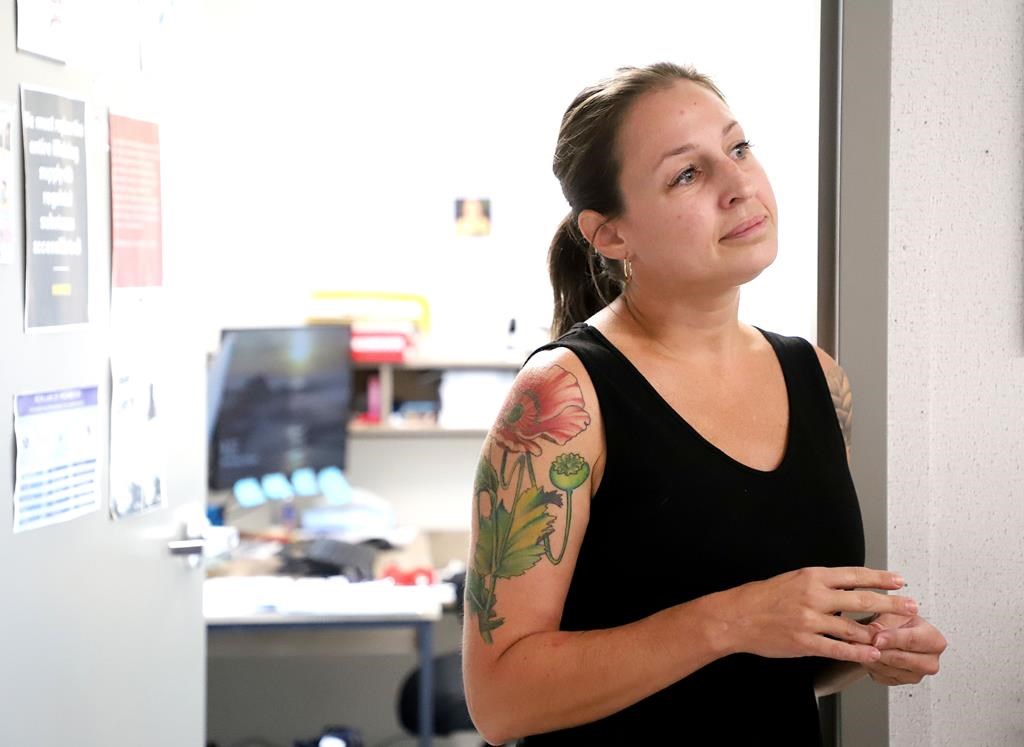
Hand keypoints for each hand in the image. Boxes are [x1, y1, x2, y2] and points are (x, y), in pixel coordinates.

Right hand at [711, 566, 917, 664]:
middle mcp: (814, 596)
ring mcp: (810, 620)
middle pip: (862, 600)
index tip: (898, 580)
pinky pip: (837, 649)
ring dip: (876, 633)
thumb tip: (846, 587)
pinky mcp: (805, 642)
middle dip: (891, 604)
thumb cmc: (761, 598)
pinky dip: (857, 653)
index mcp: (811, 577)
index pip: (854, 575)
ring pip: (853, 628)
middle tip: (911, 606)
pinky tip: (871, 654)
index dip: (880, 578)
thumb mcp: (792, 580)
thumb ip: (819, 584)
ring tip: (893, 635)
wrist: (736, 616)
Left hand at [863, 613, 946, 685]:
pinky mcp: (901, 682)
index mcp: (934, 640)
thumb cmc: (897, 620)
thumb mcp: (892, 613)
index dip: (892, 639)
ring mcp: (916, 674)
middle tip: (863, 643)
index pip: (912, 641)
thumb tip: (875, 634)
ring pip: (890, 669)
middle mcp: (930, 661)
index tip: (877, 639)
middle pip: (902, 659)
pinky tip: (866, 654)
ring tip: (860, 645)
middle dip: (880, 650)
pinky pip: (883, 676)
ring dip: (872, 658)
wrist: (891, 631)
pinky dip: (871, 665)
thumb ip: (885, 623)